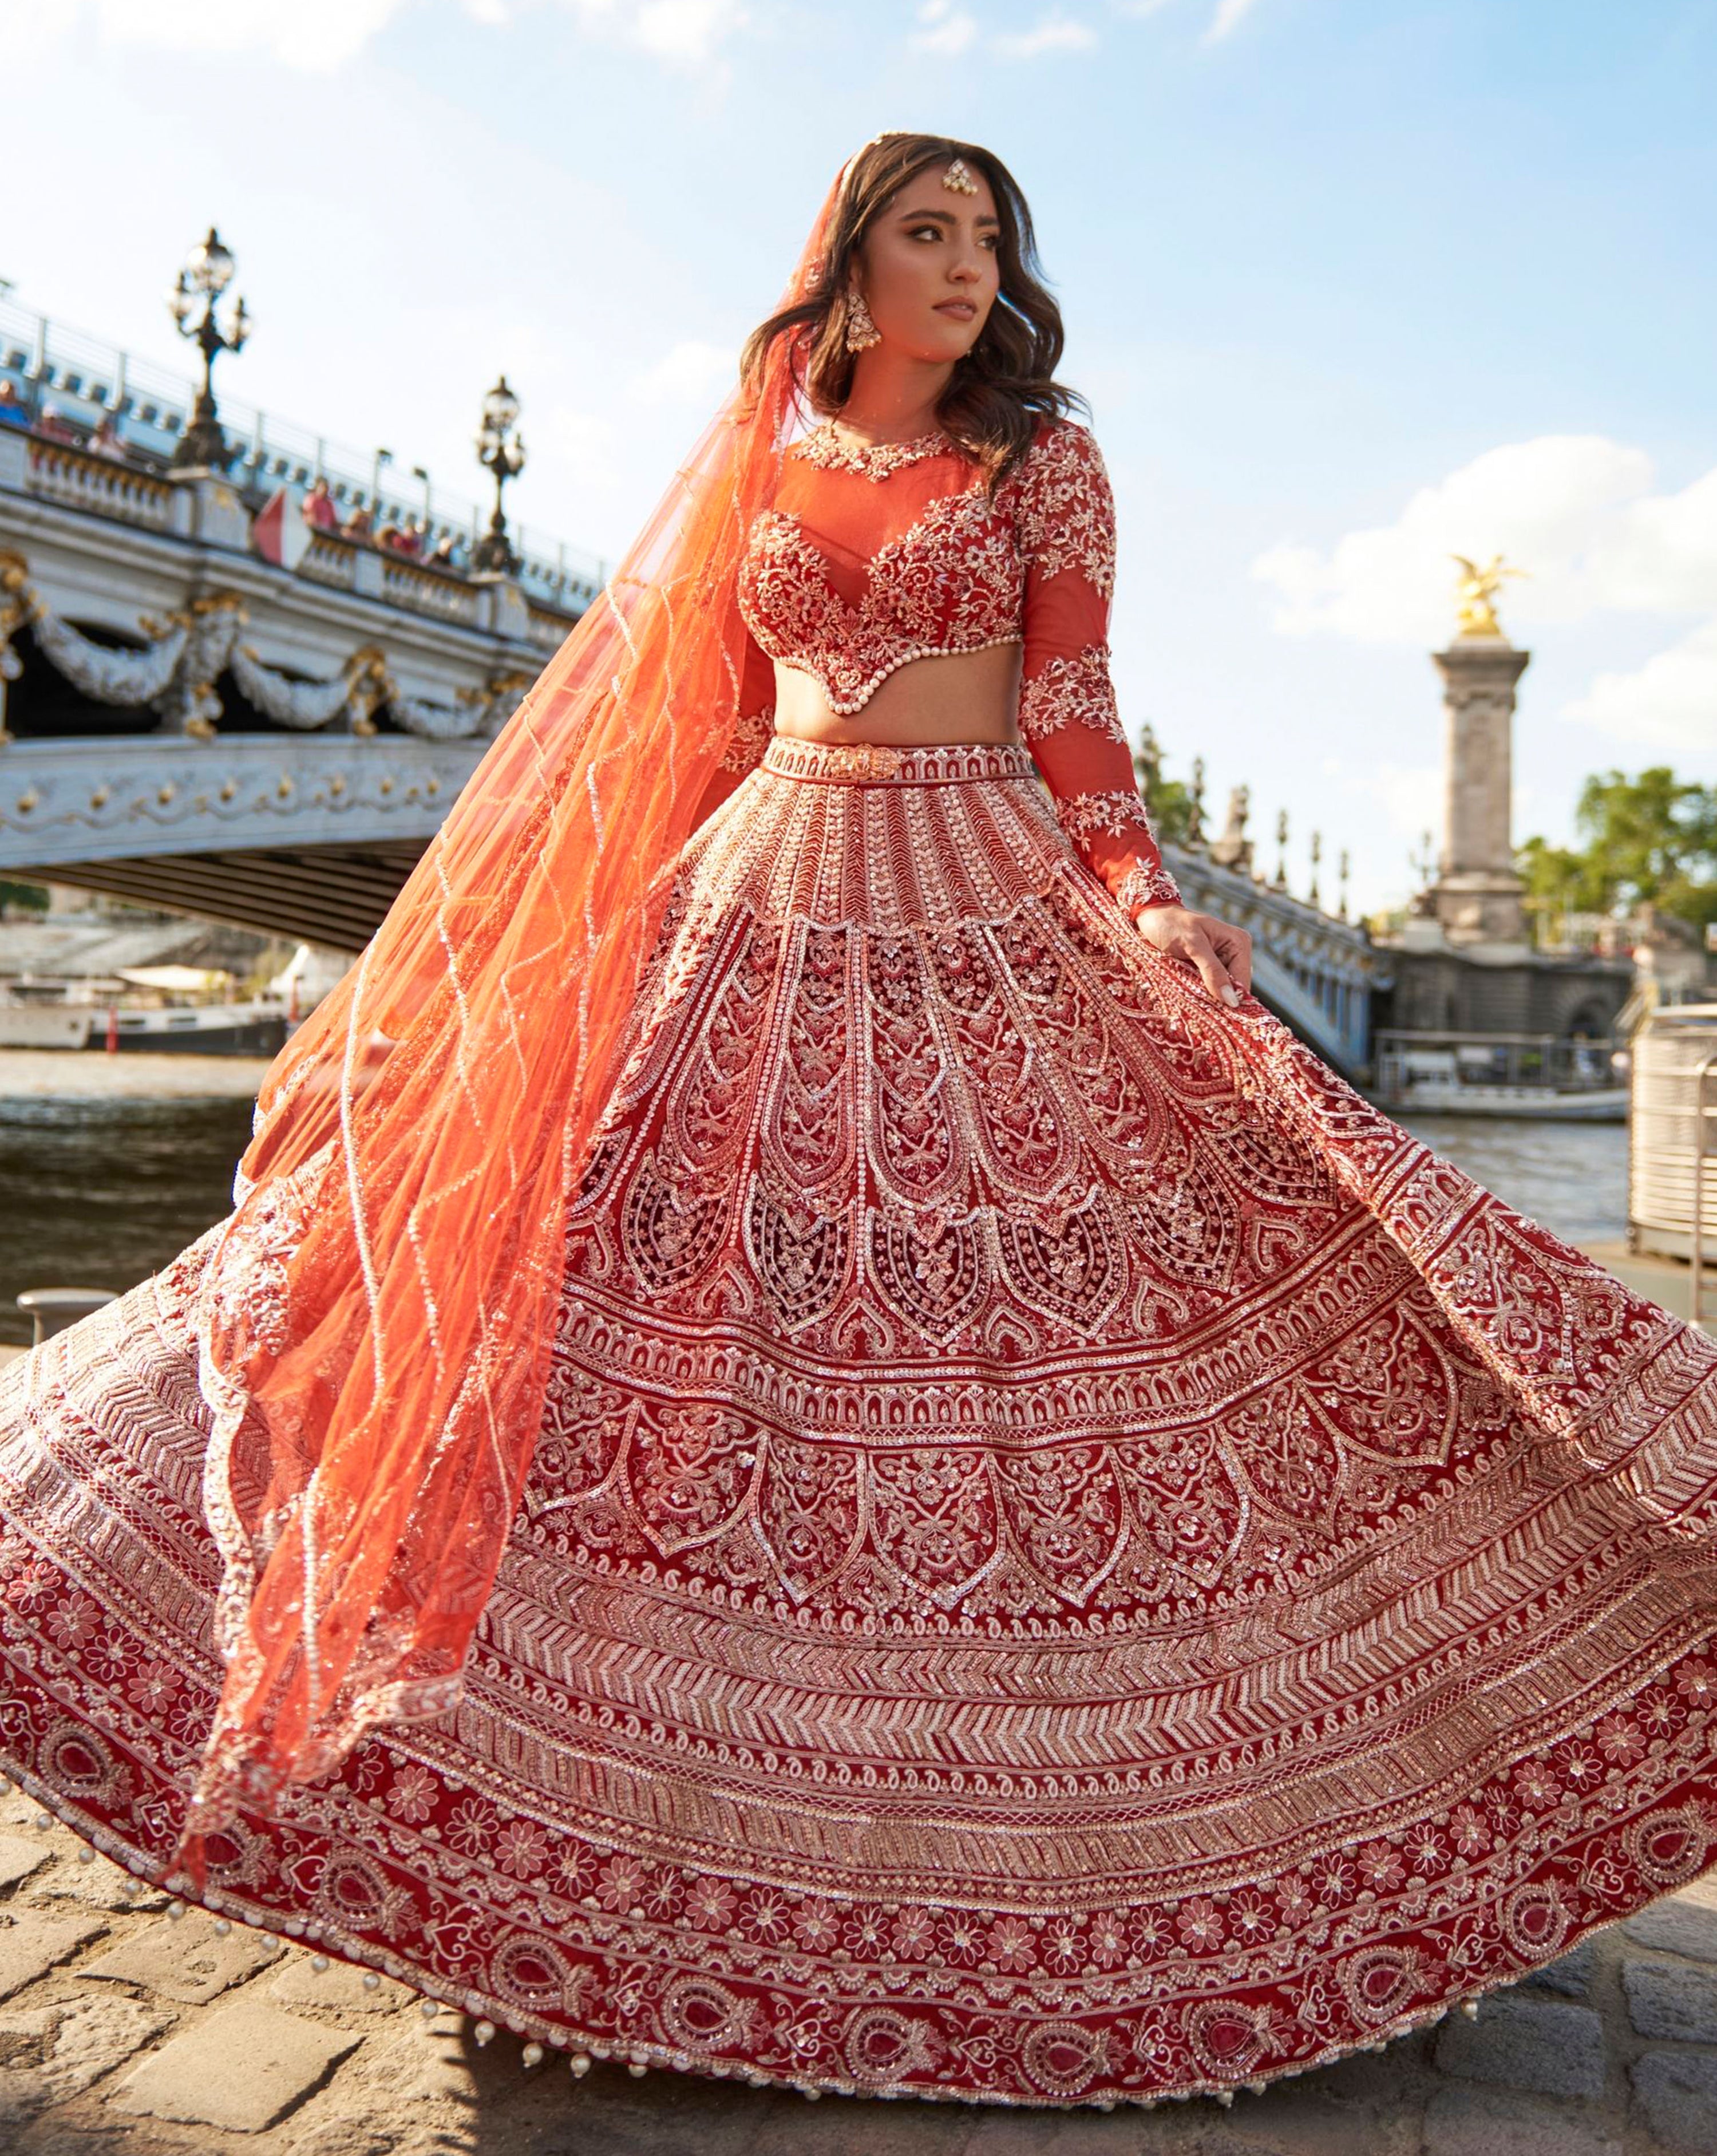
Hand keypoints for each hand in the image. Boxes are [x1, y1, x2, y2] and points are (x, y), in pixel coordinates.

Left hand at [1130, 905, 1251, 1006]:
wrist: (1151, 916)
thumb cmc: (1170, 924)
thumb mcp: (1192, 944)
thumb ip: (1212, 970)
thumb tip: (1231, 999)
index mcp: (1238, 943)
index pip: (1243, 981)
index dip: (1231, 1000)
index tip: (1215, 1016)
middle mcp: (1234, 953)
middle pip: (1233, 989)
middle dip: (1218, 1000)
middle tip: (1198, 1010)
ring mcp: (1221, 962)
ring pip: (1220, 991)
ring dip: (1207, 999)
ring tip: (1190, 1002)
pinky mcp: (1207, 969)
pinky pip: (1208, 988)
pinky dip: (1199, 994)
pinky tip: (1188, 997)